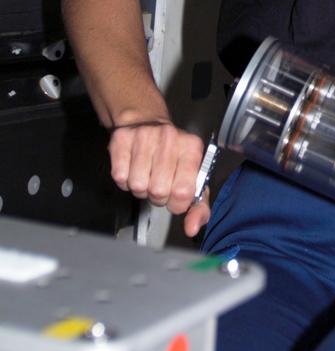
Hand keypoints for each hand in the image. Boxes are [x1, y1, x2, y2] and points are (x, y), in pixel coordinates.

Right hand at [109, 120, 209, 237]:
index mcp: (192, 147)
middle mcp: (169, 138)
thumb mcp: (193, 177)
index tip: (175, 196)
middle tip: (159, 183)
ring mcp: (144, 136)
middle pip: (158, 191)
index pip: (183, 192)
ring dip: (140, 188)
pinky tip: (132, 168)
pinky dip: (125, 180)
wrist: (145, 122)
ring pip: (138, 186)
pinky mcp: (121, 139)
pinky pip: (119, 177)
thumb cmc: (172, 155)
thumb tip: (192, 228)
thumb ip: (199, 206)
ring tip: (146, 174)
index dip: (176, 203)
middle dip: (157, 196)